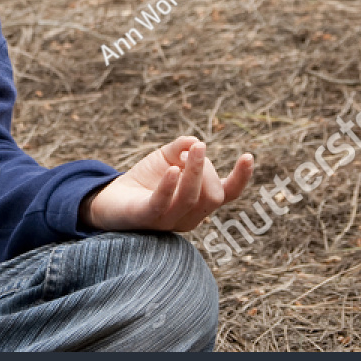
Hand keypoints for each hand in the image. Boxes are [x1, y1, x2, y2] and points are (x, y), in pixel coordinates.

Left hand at [83, 136, 252, 232]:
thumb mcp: (166, 158)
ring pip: (191, 199)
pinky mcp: (146, 218)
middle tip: (197, 149)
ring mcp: (168, 220)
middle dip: (207, 169)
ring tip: (194, 150)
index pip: (227, 194)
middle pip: (211, 195)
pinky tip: (172, 169)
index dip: (241, 178)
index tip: (248, 156)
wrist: (111, 199)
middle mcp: (189, 216)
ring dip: (195, 172)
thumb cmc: (145, 180)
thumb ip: (182, 148)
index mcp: (199, 202)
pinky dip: (169, 186)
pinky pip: (162, 204)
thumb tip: (195, 141)